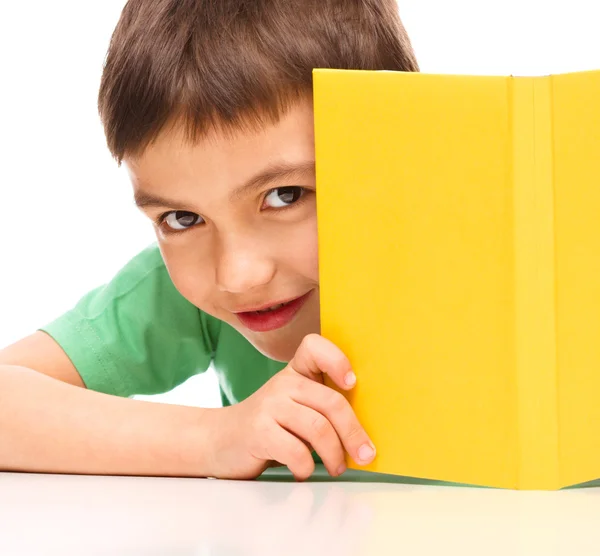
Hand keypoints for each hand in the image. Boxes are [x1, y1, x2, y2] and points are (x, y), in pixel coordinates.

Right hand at [208, 334, 375, 479]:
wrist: (219, 440)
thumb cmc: (268, 426)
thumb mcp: (293, 406)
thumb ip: (320, 408)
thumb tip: (362, 435)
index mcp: (294, 373)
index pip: (314, 347)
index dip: (337, 360)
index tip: (351, 383)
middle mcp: (282, 384)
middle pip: (331, 402)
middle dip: (354, 433)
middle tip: (365, 455)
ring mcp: (269, 406)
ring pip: (319, 429)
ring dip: (335, 455)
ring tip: (337, 468)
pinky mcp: (258, 431)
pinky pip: (297, 451)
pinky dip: (307, 467)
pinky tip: (302, 471)